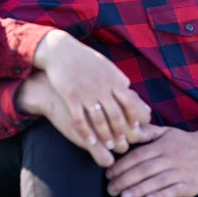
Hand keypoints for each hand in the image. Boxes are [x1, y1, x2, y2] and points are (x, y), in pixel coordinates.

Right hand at [15, 71, 143, 166]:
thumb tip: (129, 88)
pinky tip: (90, 142)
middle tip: (123, 143)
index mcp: (112, 79)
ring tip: (109, 146)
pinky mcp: (71, 96)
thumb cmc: (84, 59)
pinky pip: (79, 119)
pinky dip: (86, 133)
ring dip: (106, 135)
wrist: (61, 51)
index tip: (136, 128)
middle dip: (121, 131)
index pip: (129, 102)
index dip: (134, 117)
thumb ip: (117, 78)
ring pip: (99, 120)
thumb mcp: (105, 64)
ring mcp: (86, 92)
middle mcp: (101, 86)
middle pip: (115, 114)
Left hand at [105, 121, 197, 196]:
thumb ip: (147, 132)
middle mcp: (171, 157)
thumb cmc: (183, 141)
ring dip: (139, 190)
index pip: (138, 155)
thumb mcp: (166, 132)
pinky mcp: (191, 185)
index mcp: (162, 145)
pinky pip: (174, 191)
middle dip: (125, 180)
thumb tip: (128, 128)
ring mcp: (181, 172)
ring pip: (157, 181)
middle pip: (144, 169)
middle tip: (110, 189)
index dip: (122, 165)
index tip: (108, 174)